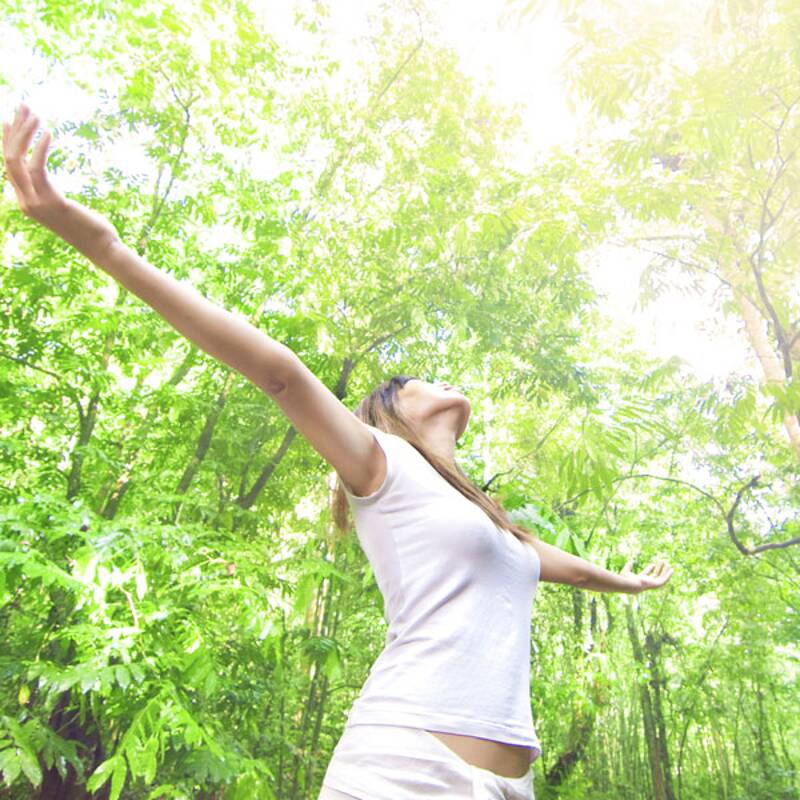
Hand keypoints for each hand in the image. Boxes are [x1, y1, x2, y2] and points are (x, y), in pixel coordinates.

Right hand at [3, 103, 117, 260]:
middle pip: (8, 158)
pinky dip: (41, 148)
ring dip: (25, 133)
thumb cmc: (89, 227)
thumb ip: (50, 192)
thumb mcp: (63, 206)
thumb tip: (45, 176)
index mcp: (26, 202)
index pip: (9, 166)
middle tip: (23, 106)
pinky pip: (38, 169)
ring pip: (17, 160)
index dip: (9, 140)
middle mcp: (25, 202)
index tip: (11, 118)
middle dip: (15, 129)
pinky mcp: (51, 202)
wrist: (102, 247)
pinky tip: (48, 133)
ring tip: (35, 114)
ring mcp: (36, 204)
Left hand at [621, 559, 672, 593]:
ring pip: (660, 577)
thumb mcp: (626, 571)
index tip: (652, 564)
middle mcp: (647, 582)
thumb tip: (631, 561)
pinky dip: (668, 575)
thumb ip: (628, 566)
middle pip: (654, 575)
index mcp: (640, 580)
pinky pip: (665, 579)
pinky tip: (671, 570)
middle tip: (661, 562)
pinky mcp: (657, 584)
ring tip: (668, 564)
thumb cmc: (627, 579)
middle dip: (658, 569)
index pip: (646, 574)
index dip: (649, 569)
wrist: (631, 585)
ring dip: (664, 571)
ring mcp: (652, 584)